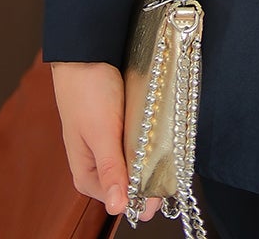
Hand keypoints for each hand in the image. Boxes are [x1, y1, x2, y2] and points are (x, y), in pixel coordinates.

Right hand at [50, 60, 161, 222]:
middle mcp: (98, 164)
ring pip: (136, 164)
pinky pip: (138, 144)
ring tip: (170, 161)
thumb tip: (116, 207)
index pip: (118, 199)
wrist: (88, 51)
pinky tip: (162, 141)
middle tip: (171, 175)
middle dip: (149, 180)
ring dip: (152, 163)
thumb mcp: (100, 132)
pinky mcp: (120, 128)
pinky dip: (149, 144)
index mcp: (86, 175)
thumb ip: (110, 169)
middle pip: (129, 182)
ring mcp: (110, 146)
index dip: (141, 198)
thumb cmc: (86, 92)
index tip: (162, 195)